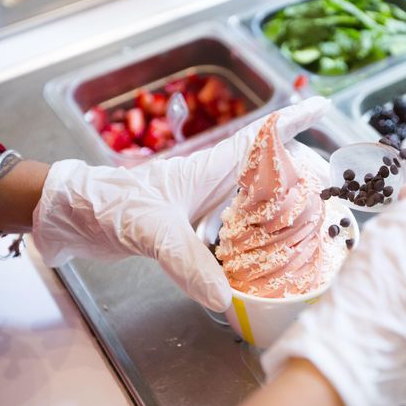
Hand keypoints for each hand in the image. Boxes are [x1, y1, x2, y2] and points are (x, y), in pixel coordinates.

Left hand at [31, 97, 330, 311]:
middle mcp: (212, 183)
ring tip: (313, 218)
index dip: (293, 121)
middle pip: (267, 170)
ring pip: (254, 200)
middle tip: (333, 184)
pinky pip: (235, 229)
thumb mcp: (151, 230)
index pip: (260, 137)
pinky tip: (266, 255)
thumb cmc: (109, 205)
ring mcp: (202, 206)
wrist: (72, 218)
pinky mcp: (190, 229)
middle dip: (301, 170)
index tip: (325, 108)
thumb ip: (187, 261)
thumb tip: (224, 297)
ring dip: (282, 204)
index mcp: (209, 169)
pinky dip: (256, 238)